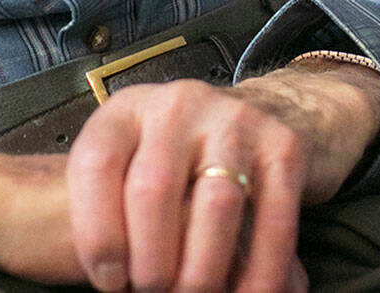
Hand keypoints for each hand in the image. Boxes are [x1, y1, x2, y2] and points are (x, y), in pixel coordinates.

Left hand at [61, 62, 379, 291]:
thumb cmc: (184, 156)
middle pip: (154, 189)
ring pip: (216, 206)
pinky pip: (273, 219)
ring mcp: (234, 120)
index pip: (96, 165)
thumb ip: (120, 205)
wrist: (270, 109)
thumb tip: (112, 278)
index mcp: (127, 110)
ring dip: (202, 271)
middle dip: (152, 262)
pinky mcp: (283, 146)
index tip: (109, 281)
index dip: (98, 233)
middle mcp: (177, 105)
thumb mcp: (137, 158)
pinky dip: (260, 271)